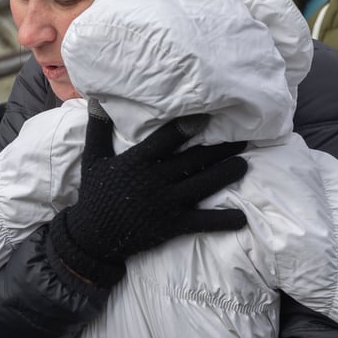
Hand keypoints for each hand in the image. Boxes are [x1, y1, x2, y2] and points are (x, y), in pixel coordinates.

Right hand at [48, 101, 247, 286]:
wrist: (93, 237)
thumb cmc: (94, 195)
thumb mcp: (93, 159)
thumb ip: (98, 130)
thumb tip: (96, 100)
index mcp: (137, 162)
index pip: (166, 139)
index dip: (187, 127)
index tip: (209, 115)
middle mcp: (155, 180)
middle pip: (193, 159)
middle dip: (219, 148)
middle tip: (243, 137)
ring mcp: (165, 204)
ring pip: (203, 185)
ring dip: (225, 174)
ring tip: (244, 164)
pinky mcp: (172, 225)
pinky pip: (201, 222)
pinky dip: (222, 221)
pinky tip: (241, 218)